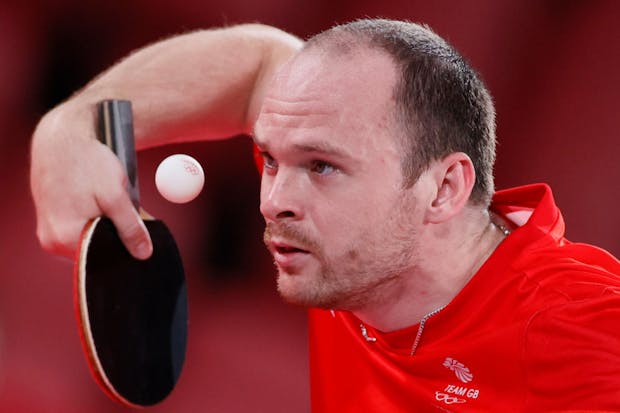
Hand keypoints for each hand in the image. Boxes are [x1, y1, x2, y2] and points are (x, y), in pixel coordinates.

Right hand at [30, 102, 152, 259]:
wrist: (61, 138)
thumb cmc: (88, 162)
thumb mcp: (115, 195)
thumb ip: (129, 227)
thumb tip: (144, 254)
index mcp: (65, 238)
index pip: (102, 260)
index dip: (125, 251)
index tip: (141, 240)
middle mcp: (52, 241)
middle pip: (94, 252)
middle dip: (116, 238)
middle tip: (132, 217)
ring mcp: (48, 232)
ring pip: (87, 241)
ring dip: (105, 229)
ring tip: (112, 205)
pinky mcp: (50, 222)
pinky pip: (77, 231)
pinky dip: (94, 222)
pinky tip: (100, 205)